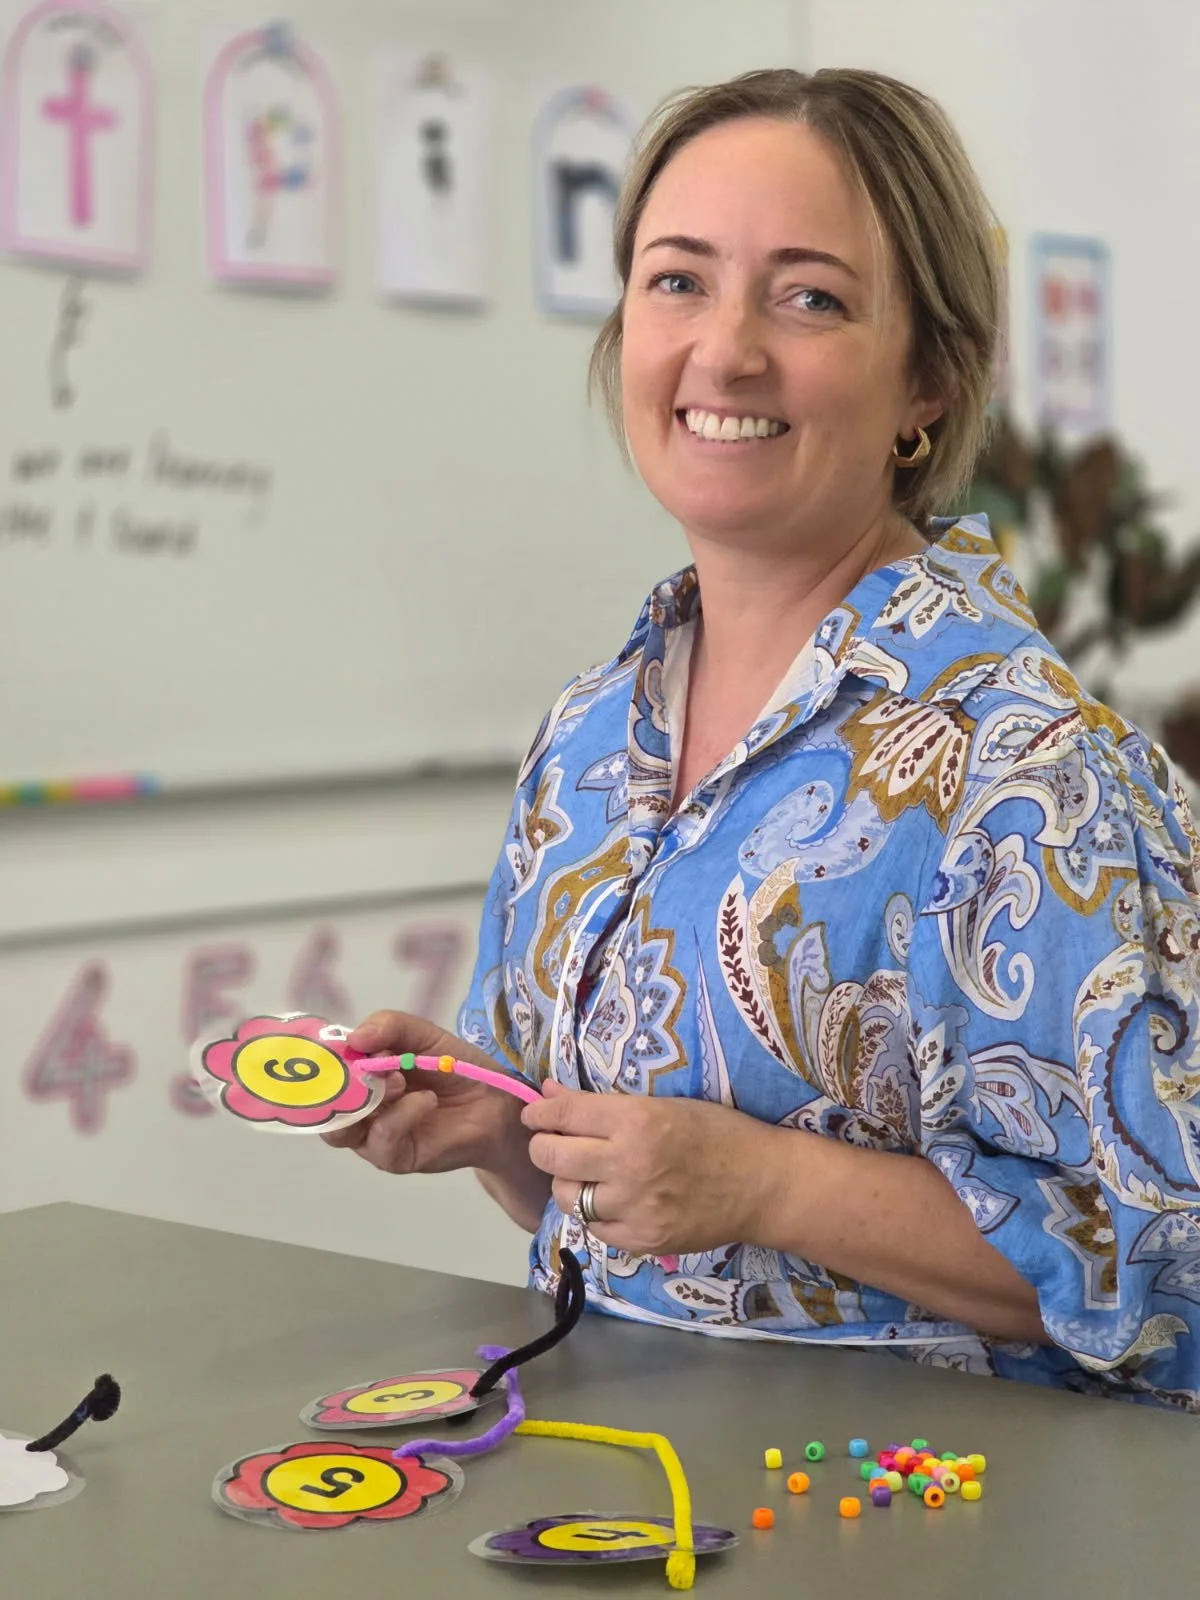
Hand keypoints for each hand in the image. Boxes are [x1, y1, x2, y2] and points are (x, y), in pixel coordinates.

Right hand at [322, 1010, 529, 1178]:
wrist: (495, 1102)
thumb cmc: (454, 1067)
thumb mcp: (423, 1036)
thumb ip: (390, 1026)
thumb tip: (354, 1037)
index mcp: (358, 1074)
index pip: (321, 1070)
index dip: (321, 1057)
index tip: (339, 1042)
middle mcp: (356, 1107)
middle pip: (321, 1105)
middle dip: (339, 1082)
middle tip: (371, 1061)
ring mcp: (371, 1135)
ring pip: (341, 1128)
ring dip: (367, 1099)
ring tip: (400, 1080)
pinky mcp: (394, 1157)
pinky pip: (382, 1139)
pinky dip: (402, 1114)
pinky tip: (426, 1100)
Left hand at [521, 1082, 777, 1256]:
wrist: (762, 1185)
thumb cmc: (718, 1133)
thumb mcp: (665, 1104)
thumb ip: (604, 1105)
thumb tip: (550, 1095)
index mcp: (636, 1121)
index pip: (562, 1114)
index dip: (539, 1111)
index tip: (535, 1112)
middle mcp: (628, 1164)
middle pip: (551, 1157)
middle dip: (543, 1146)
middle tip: (552, 1143)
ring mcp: (634, 1208)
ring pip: (567, 1197)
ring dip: (567, 1183)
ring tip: (585, 1174)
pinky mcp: (642, 1240)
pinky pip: (594, 1229)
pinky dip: (595, 1214)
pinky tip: (611, 1200)